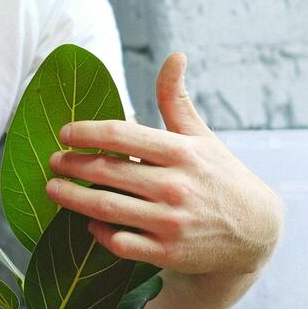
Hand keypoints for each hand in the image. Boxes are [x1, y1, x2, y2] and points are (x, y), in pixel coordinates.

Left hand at [46, 53, 282, 275]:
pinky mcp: (168, 252)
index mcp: (181, 152)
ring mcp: (170, 221)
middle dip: (71, 165)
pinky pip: (119, 242)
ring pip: (106, 208)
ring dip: (72, 198)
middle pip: (106, 171)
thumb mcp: (202, 137)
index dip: (86, 132)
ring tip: (53, 189)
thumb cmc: (219, 176)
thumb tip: (174, 56)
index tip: (64, 133)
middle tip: (51, 161)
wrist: (256, 232)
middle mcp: (175, 186)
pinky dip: (98, 232)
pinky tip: (87, 222)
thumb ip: (177, 100)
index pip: (121, 135)